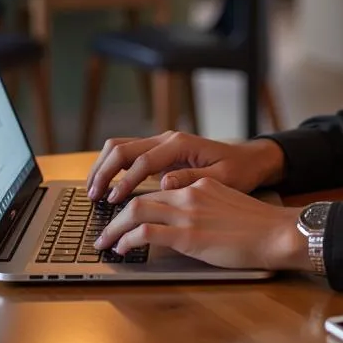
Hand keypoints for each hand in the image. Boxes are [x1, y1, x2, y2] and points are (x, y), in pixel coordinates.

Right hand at [86, 131, 284, 203]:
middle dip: (104, 171)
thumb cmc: (239, 170)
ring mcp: (162, 144)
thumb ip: (192, 180)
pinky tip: (108, 187)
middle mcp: (167, 139)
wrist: (250, 160)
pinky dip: (114, 168)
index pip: (142, 162)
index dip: (124, 182)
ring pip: (121, 148)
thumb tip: (164, 183)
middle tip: (92, 196)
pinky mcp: (161, 152)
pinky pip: (130, 155)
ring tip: (94, 192)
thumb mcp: (222, 178)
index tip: (113, 202)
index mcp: (179, 144)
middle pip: (122, 148)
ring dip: (104, 167)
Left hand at [94, 177, 310, 270]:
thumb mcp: (226, 204)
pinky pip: (147, 232)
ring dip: (114, 229)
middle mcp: (189, 193)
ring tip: (104, 243)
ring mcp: (188, 213)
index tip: (121, 218)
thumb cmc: (257, 225)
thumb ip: (202, 206)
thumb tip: (182, 222)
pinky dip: (128, 240)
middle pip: (139, 198)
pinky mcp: (188, 235)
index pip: (156, 190)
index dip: (133, 204)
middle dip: (114, 216)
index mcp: (198, 184)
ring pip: (136, 211)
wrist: (276, 232)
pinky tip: (123, 249)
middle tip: (103, 232)